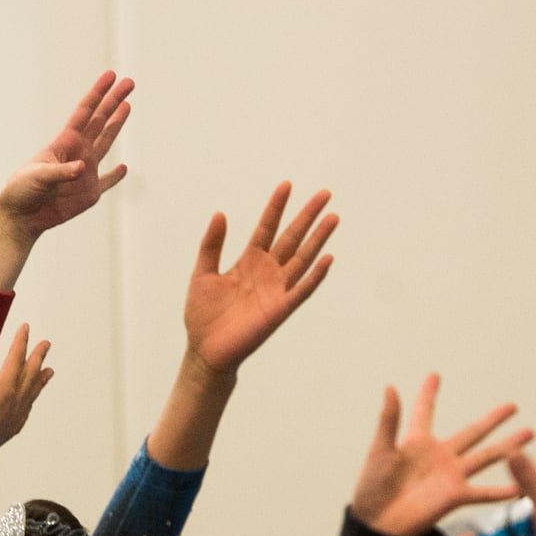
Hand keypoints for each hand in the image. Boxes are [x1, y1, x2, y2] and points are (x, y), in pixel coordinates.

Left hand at [0, 71, 132, 240]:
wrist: (20, 216)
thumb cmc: (22, 190)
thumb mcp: (38, 177)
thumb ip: (61, 172)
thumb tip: (83, 168)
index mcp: (64, 142)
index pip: (85, 112)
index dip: (98, 93)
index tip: (111, 76)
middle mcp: (77, 153)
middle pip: (100, 121)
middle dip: (114, 102)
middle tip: (129, 83)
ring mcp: (85, 172)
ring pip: (105, 143)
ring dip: (116, 125)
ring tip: (127, 107)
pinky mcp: (89, 193)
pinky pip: (107, 182)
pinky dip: (115, 176)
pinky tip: (123, 167)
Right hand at [0, 325, 53, 458]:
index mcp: (6, 387)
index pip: (16, 358)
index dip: (21, 341)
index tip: (26, 327)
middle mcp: (16, 400)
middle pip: (30, 373)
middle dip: (38, 356)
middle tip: (47, 344)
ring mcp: (16, 415)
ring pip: (33, 391)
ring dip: (40, 379)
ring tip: (49, 371)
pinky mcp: (10, 428)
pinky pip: (27, 408)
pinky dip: (31, 399)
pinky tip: (29, 402)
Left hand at [181, 181, 336, 378]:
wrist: (205, 350)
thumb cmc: (203, 315)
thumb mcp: (202, 273)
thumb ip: (212, 245)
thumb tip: (220, 213)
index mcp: (248, 261)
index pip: (266, 228)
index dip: (276, 207)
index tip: (287, 185)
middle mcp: (267, 272)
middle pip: (291, 238)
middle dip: (307, 216)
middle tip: (325, 194)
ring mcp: (276, 290)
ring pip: (302, 258)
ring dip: (318, 239)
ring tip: (333, 217)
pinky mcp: (279, 310)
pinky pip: (301, 290)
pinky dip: (315, 276)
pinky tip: (327, 258)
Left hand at [351, 375, 529, 535]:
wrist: (376, 524)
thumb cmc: (372, 489)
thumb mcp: (380, 451)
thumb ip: (389, 420)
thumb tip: (390, 387)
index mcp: (416, 443)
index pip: (424, 412)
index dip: (428, 394)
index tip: (434, 376)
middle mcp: (439, 457)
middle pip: (472, 432)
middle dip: (492, 420)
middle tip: (512, 406)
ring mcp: (450, 476)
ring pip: (486, 456)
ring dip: (508, 446)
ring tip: (529, 433)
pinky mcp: (455, 496)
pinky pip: (483, 492)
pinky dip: (501, 491)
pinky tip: (520, 486)